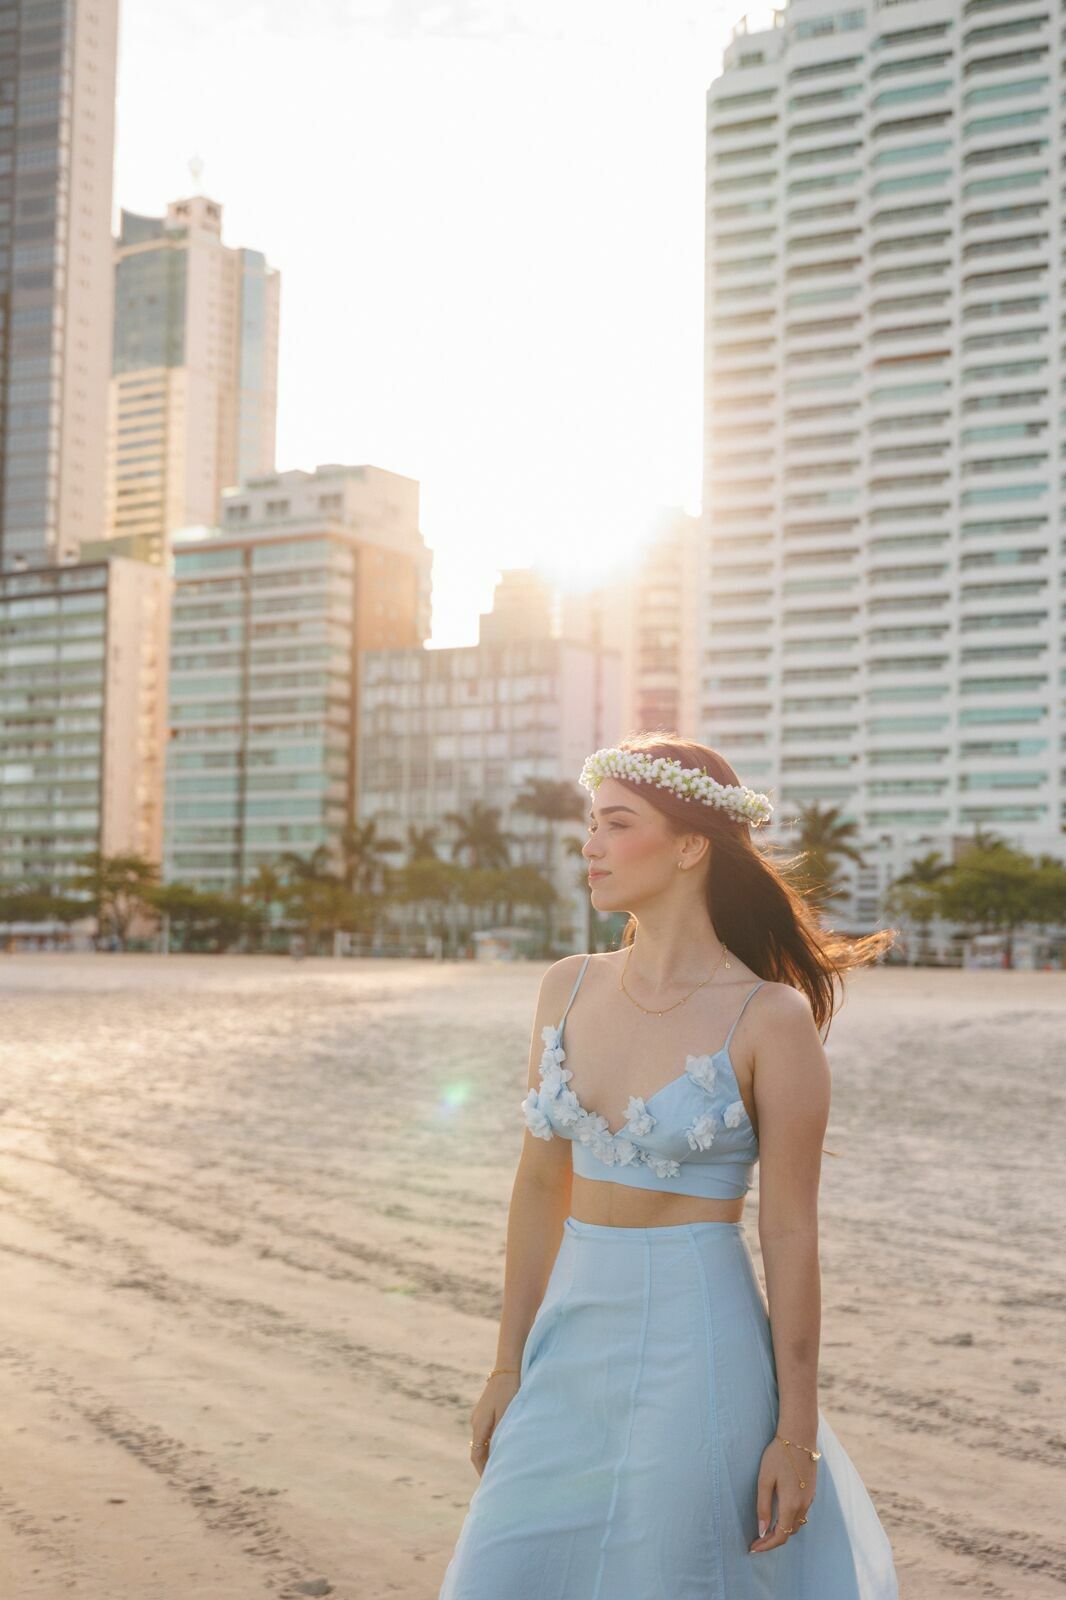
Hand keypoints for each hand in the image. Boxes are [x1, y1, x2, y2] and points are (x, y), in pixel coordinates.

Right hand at [468, 1372, 519, 1477]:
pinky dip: (491, 1443)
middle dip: (485, 1465)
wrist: (508, 1367)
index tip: (490, 1483)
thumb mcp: (506, 1415)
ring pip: (482, 1441)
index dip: (482, 1471)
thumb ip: (499, 1435)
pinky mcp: (486, 1410)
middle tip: (497, 1478)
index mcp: (479, 1425)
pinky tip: (502, 1445)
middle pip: (477, 1450)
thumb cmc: (510, 1390)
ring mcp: (479, 1415)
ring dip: (489, 1454)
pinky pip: (485, 1432)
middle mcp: (475, 1421)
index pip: (477, 1455)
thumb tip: (496, 1456)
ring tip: (501, 1465)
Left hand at [748, 1436, 816, 1554]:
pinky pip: (801, 1514)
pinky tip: (779, 1515)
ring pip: (797, 1524)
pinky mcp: (812, 1492)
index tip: (753, 1548)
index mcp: (791, 1505)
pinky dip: (790, 1520)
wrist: (799, 1437)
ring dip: (782, 1531)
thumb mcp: (765, 1480)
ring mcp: (810, 1499)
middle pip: (790, 1533)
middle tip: (757, 1541)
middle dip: (773, 1540)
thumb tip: (762, 1531)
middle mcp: (803, 1506)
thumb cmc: (778, 1456)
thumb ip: (763, 1507)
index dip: (767, 1546)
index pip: (781, 1536)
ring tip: (766, 1530)